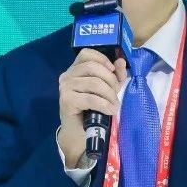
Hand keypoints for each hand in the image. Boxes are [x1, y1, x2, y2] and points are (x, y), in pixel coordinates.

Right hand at [57, 49, 127, 166]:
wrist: (79, 132)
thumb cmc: (92, 109)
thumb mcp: (108, 89)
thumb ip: (115, 75)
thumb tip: (121, 61)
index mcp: (75, 69)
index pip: (86, 53)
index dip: (102, 59)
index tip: (113, 71)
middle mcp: (67, 75)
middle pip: (93, 67)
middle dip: (110, 80)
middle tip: (116, 94)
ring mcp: (65, 87)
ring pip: (94, 83)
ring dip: (109, 95)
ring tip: (114, 105)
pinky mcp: (67, 100)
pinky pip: (90, 98)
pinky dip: (104, 105)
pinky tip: (110, 110)